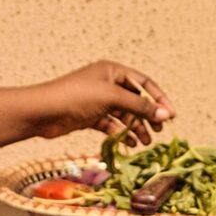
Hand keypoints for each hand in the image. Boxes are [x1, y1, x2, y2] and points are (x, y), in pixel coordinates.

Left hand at [30, 61, 173, 145]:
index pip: (144, 83)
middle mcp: (107, 84)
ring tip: (145, 143)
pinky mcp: (90, 117)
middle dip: (148, 116)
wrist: (43, 112)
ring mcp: (98, 101)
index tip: (172, 116)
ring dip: (136, 128)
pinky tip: (129, 144)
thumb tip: (166, 114)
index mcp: (113, 71)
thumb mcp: (112, 98)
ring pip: (124, 115)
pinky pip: (112, 125)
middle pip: (135, 100)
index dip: (159, 98)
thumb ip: (140, 106)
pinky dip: (121, 133)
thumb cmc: (76, 96)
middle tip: (159, 132)